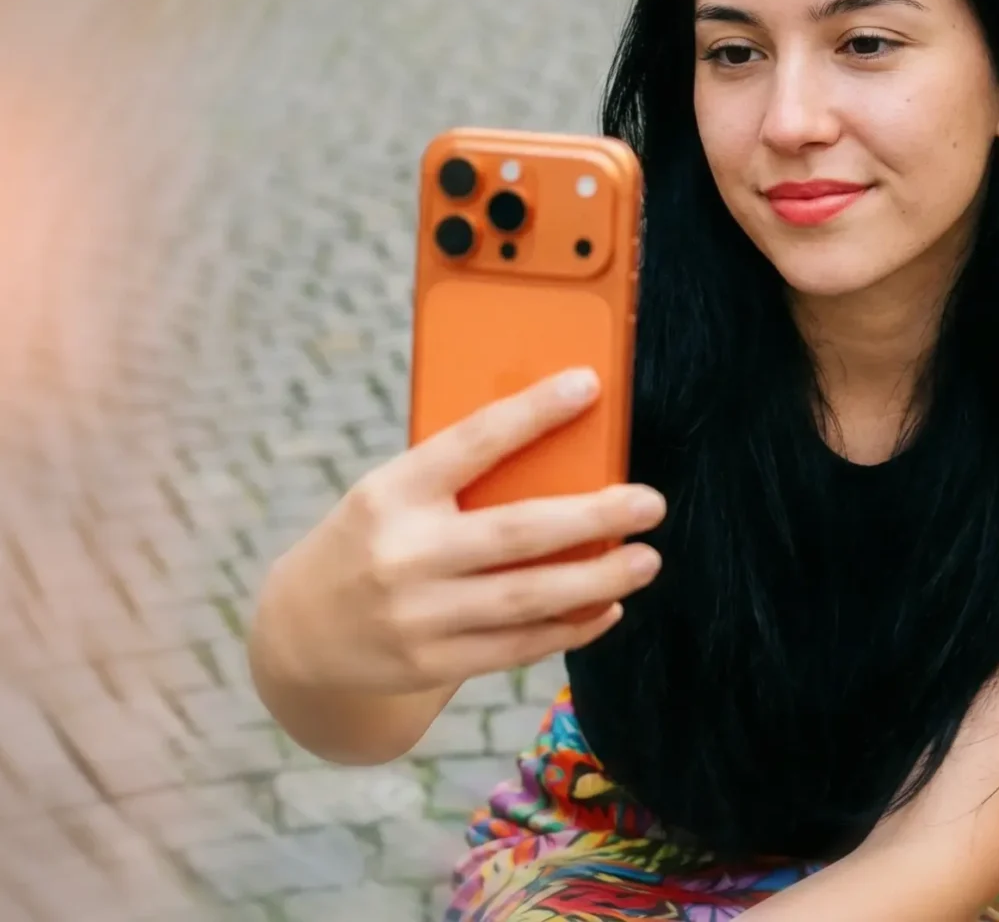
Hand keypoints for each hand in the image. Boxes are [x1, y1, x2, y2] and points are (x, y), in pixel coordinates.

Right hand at [266, 367, 663, 694]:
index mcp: (392, 492)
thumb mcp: (391, 495)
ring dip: (598, 580)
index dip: (532, 411)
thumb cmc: (369, 541)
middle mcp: (404, 554)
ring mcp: (417, 616)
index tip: (588, 385)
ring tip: (647, 560)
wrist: (295, 633)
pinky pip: (517, 646)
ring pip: (527, 598)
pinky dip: (570, 628)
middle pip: (518, 532)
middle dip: (594, 516)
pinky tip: (608, 608)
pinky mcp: (430, 664)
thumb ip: (457, 481)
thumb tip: (560, 453)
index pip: (472, 441)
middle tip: (652, 503)